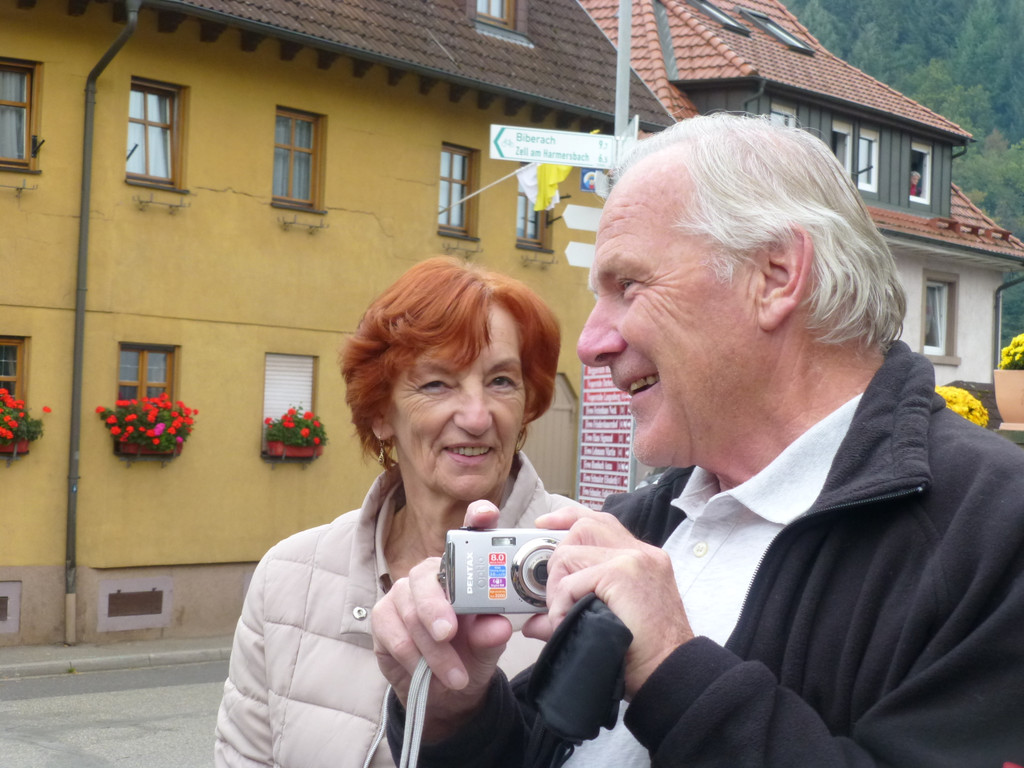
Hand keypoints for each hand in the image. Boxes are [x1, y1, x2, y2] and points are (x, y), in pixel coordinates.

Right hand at [371, 501, 511, 740]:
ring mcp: (404, 593)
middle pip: (427, 575)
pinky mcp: (382, 616)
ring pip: (410, 611)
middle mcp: (431, 574)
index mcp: (463, 572)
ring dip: (433, 649)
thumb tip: (499, 626)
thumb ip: (491, 634)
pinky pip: (392, 632)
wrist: (444, 693)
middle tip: (449, 633)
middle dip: (437, 606)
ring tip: (457, 677)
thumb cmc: (470, 655)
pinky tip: (426, 674)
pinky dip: (411, 656)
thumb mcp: (488, 647)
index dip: (476, 519)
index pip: (469, 535)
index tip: (486, 515)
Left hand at [525, 506, 693, 698]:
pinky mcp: (622, 574)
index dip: (566, 519)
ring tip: (563, 614)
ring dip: (557, 586)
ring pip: (571, 552)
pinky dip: (560, 604)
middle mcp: (641, 552)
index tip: (544, 525)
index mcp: (642, 558)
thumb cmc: (644, 654)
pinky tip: (565, 623)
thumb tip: (533, 621)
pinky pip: (572, 582)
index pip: (599, 522)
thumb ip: (573, 610)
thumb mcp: (609, 620)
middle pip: (582, 526)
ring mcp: (634, 559)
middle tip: (555, 594)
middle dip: (557, 557)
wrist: (673, 674)